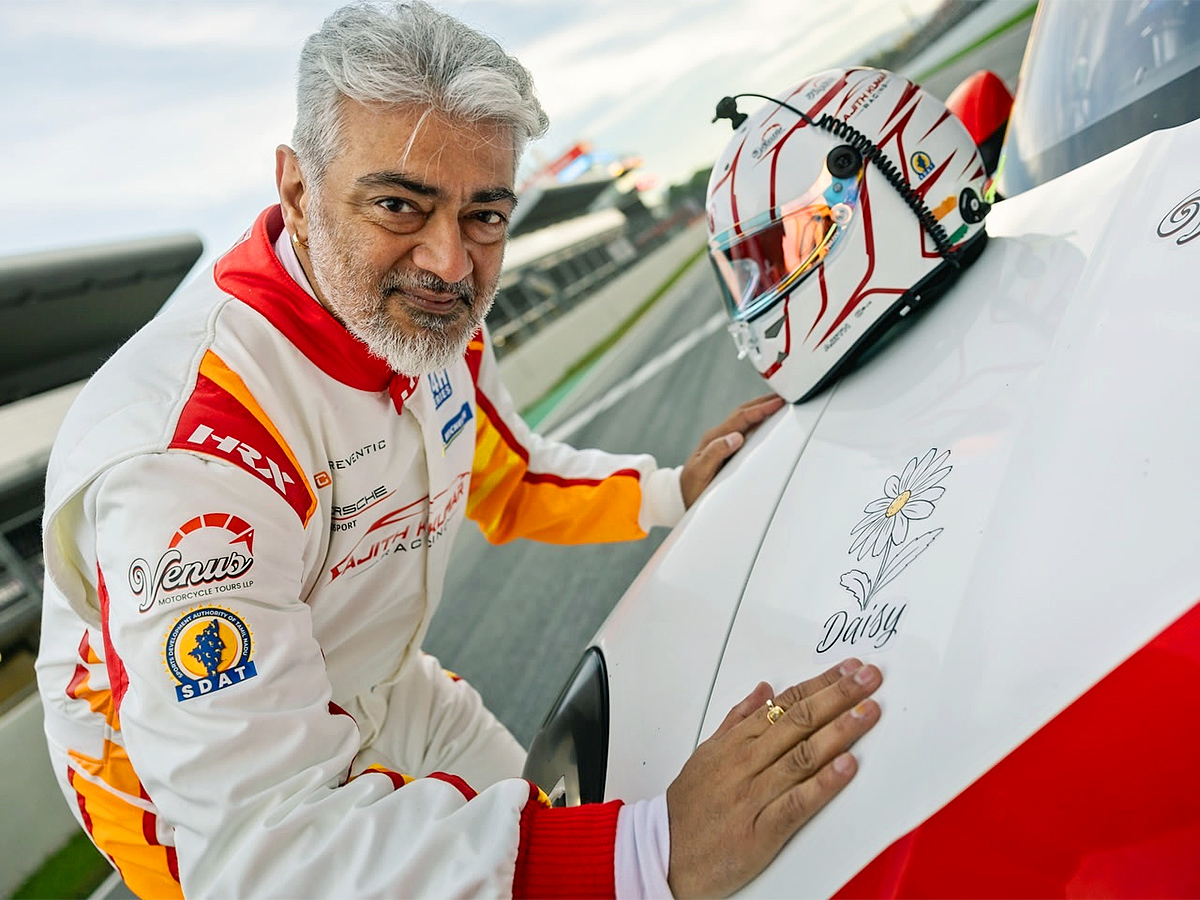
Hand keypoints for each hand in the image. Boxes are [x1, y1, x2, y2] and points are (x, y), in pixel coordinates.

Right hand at [665, 659, 881, 897]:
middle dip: (839, 695)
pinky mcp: (762, 830)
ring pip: (802, 755)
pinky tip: (846, 767)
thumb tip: (764, 689)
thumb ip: (738, 719)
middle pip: (799, 720)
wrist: (664, 855)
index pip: (787, 703)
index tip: (849, 669)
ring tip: (868, 712)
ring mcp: (755, 794)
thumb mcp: (707, 752)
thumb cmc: (687, 808)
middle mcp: (747, 762)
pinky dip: (823, 783)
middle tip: (869, 678)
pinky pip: (797, 802)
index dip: (822, 683)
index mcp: (736, 742)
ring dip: (839, 730)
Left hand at [680, 394, 784, 508]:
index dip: (760, 409)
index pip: (741, 418)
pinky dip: (758, 422)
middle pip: (744, 413)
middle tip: (785, 396)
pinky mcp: (726, 448)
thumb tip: (736, 437)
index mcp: (714, 438)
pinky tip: (766, 423)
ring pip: (745, 419)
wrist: (681, 496)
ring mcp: (722, 441)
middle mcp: (719, 436)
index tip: (778, 402)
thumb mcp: (701, 472)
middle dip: (764, 403)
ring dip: (762, 410)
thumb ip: (715, 453)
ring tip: (779, 404)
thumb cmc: (691, 487)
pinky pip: (745, 430)